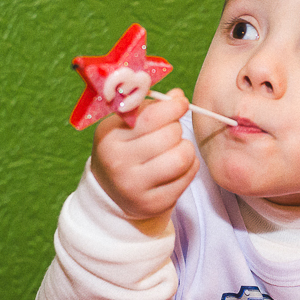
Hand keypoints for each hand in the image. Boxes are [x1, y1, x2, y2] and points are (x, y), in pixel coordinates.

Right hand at [90, 89, 198, 218]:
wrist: (111, 194)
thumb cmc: (124, 150)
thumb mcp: (126, 126)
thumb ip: (151, 108)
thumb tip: (178, 97)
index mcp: (109, 137)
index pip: (150, 117)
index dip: (173, 107)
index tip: (181, 104)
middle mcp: (118, 163)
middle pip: (169, 136)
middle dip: (176, 129)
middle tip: (171, 132)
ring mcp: (135, 186)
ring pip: (182, 157)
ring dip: (186, 148)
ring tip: (176, 148)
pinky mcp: (153, 203)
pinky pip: (187, 176)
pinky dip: (190, 166)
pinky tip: (178, 165)